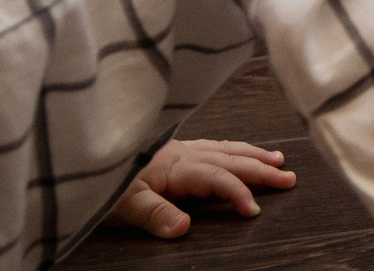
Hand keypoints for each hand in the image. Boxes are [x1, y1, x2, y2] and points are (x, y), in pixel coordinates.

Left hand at [105, 138, 295, 236]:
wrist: (84, 155)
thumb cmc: (103, 182)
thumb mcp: (123, 204)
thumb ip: (154, 215)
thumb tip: (183, 228)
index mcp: (177, 167)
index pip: (218, 178)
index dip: (239, 192)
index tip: (255, 210)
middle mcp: (184, 153)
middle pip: (231, 159)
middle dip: (262, 169)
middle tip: (289, 178)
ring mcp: (179, 147)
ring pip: (225, 148)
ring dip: (253, 154)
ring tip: (278, 159)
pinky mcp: (172, 147)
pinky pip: (213, 144)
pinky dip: (233, 148)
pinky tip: (237, 149)